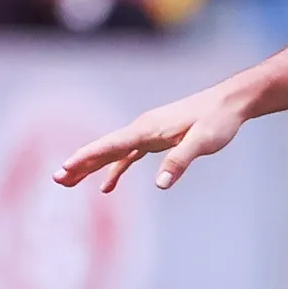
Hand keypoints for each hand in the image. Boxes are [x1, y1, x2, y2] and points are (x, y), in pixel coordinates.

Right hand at [55, 81, 253, 192]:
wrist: (231, 102)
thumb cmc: (218, 120)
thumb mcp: (203, 142)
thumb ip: (180, 161)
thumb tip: (160, 184)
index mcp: (148, 128)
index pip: (111, 145)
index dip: (87, 157)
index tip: (66, 167)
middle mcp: (143, 128)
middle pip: (104, 148)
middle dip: (80, 164)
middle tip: (57, 180)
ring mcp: (148, 133)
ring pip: (113, 152)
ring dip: (91, 167)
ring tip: (69, 182)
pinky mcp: (157, 138)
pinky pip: (128, 156)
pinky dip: (115, 170)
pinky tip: (106, 186)